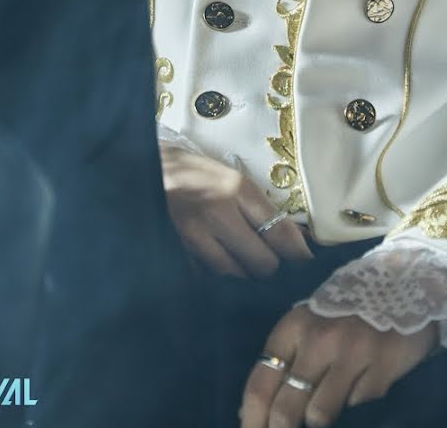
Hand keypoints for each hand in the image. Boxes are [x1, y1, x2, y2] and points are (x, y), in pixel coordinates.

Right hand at [158, 143, 313, 277]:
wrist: (142, 169)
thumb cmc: (193, 172)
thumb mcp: (230, 178)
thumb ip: (260, 208)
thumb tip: (298, 240)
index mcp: (236, 188)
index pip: (280, 233)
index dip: (298, 255)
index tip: (304, 263)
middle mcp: (218, 212)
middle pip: (262, 263)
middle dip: (268, 267)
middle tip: (266, 262)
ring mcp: (194, 235)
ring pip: (235, 275)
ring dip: (241, 274)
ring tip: (239, 263)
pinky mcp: (175, 253)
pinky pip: (207, 277)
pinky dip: (215, 277)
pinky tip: (215, 266)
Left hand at [239, 303, 438, 427]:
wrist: (404, 283)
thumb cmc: (345, 311)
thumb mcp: (308, 325)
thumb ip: (283, 362)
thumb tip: (249, 411)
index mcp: (293, 327)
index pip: (260, 384)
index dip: (252, 420)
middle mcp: (318, 338)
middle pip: (286, 408)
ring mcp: (352, 352)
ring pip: (318, 415)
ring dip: (318, 421)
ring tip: (322, 414)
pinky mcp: (382, 366)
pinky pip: (358, 406)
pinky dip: (355, 404)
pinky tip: (360, 387)